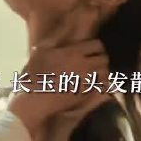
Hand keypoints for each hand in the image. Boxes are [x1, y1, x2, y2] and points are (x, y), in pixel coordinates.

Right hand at [8, 12, 109, 133]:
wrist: (36, 100)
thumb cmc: (34, 75)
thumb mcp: (39, 54)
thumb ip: (50, 44)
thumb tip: (58, 40)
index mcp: (73, 52)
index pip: (97, 45)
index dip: (96, 47)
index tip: (92, 50)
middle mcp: (84, 65)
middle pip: (104, 59)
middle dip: (101, 60)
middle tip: (94, 63)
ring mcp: (87, 80)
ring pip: (105, 74)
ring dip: (102, 73)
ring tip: (95, 75)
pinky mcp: (87, 94)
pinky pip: (101, 87)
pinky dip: (99, 85)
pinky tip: (92, 85)